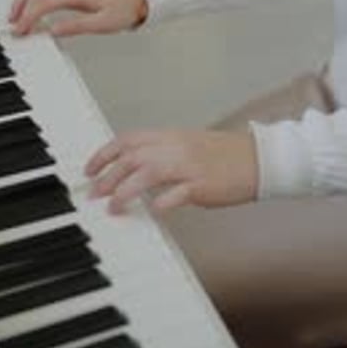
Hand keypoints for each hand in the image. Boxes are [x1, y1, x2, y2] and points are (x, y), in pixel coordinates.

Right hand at [8, 0, 147, 36]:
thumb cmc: (122, 11)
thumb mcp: (103, 24)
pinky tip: (31, 11)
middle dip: (21, 8)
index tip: (21, 31)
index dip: (29, 17)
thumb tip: (53, 31)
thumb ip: (77, 26)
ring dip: (24, 0)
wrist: (135, 0)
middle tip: (15, 27)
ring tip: (17, 19)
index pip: (44, 2)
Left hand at [85, 128, 258, 213]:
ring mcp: (189, 165)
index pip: (127, 139)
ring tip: (113, 207)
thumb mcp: (187, 146)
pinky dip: (162, 202)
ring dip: (125, 190)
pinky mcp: (203, 184)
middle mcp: (176, 147)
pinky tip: (153, 211)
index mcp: (170, 136)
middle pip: (132, 156)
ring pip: (148, 171)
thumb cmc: (223, 156)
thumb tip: (132, 169)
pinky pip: (178, 192)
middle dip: (107, 175)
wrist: (256, 158)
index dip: (104, 153)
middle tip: (94, 193)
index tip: (90, 169)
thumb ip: (161, 154)